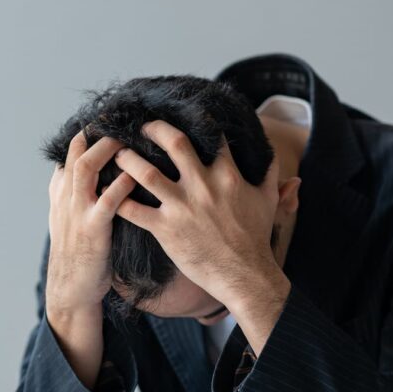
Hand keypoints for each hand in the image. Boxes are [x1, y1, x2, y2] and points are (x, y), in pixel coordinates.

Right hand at [45, 130, 135, 316]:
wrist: (71, 289)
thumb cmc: (77, 254)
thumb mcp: (67, 219)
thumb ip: (71, 194)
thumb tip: (78, 171)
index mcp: (61, 194)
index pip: (70, 153)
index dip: (87, 135)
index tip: (107, 121)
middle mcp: (65, 199)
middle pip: (77, 153)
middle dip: (98, 133)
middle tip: (121, 121)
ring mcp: (77, 213)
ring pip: (85, 169)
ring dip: (107, 150)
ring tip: (128, 138)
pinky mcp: (93, 230)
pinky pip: (107, 201)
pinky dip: (121, 184)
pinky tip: (136, 175)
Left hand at [113, 120, 290, 349]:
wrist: (245, 276)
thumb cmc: (255, 240)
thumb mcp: (267, 203)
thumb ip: (272, 179)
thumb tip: (287, 165)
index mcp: (227, 175)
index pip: (211, 137)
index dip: (197, 122)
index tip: (182, 116)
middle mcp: (202, 185)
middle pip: (174, 143)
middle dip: (154, 129)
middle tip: (141, 126)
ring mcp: (182, 207)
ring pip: (145, 173)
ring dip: (127, 160)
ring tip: (117, 153)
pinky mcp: (165, 230)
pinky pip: (133, 210)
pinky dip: (116, 200)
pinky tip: (105, 192)